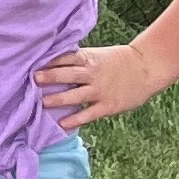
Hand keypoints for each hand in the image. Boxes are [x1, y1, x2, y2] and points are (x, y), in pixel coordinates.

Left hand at [36, 39, 165, 127]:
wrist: (147, 68)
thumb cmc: (115, 61)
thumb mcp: (96, 55)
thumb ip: (76, 60)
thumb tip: (48, 63)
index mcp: (88, 58)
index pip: (65, 58)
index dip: (49, 61)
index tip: (31, 63)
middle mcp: (93, 74)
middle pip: (68, 74)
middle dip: (50, 77)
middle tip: (33, 79)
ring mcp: (100, 90)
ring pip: (76, 95)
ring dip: (58, 99)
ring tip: (41, 102)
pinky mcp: (108, 105)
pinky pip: (89, 113)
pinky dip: (75, 119)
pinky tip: (62, 123)